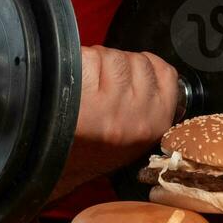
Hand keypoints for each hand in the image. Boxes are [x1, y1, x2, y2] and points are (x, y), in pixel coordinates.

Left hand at [50, 46, 180, 198]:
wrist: (57, 166)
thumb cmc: (96, 146)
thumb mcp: (138, 131)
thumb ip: (150, 100)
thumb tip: (147, 64)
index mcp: (157, 123)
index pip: (165, 73)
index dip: (146, 66)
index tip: (131, 73)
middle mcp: (137, 116)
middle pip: (136, 60)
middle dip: (118, 65)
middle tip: (103, 87)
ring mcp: (111, 106)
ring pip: (111, 56)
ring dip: (96, 63)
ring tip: (87, 88)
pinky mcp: (84, 99)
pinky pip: (88, 59)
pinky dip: (78, 65)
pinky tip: (74, 87)